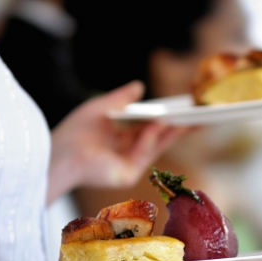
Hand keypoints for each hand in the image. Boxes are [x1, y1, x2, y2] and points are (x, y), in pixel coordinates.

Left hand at [47, 82, 185, 203]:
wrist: (60, 154)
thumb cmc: (74, 132)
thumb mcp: (101, 107)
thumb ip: (121, 98)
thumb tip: (140, 85)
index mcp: (118, 139)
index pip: (148, 128)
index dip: (166, 119)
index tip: (185, 110)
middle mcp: (125, 153)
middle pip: (159, 139)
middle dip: (180, 128)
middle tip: (201, 116)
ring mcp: (128, 165)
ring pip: (157, 146)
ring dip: (173, 131)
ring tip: (190, 115)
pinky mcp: (127, 175)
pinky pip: (144, 153)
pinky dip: (152, 137)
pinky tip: (161, 122)